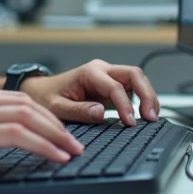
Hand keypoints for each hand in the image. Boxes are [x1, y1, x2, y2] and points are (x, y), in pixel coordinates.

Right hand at [0, 83, 83, 189]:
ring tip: (72, 151)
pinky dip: (43, 145)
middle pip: (29, 105)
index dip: (45, 117)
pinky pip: (18, 135)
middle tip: (74, 143)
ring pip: (28, 116)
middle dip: (57, 125)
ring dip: (56, 135)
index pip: (18, 100)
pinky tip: (55, 156)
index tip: (61, 134)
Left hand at [20, 59, 159, 126]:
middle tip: (151, 117)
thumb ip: (78, 111)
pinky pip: (133, 88)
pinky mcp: (111, 86)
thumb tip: (101, 113)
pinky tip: (145, 114)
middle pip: (134, 74)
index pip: (115, 87)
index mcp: (89, 72)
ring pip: (137, 79)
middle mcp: (102, 70)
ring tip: (152, 118)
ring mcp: (108, 76)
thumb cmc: (46, 97)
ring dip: (148, 96)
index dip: (125, 105)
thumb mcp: (57, 108)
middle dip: (147, 94)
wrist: (40, 91)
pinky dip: (142, 99)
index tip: (130, 123)